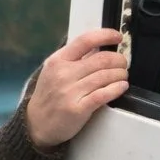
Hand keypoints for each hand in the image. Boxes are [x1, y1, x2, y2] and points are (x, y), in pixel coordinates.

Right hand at [24, 29, 127, 149]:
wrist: (36, 124)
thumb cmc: (49, 95)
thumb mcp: (54, 70)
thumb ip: (74, 58)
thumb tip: (99, 45)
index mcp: (58, 60)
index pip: (85, 40)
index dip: (106, 35)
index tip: (118, 37)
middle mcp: (64, 73)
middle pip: (101, 59)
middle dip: (119, 60)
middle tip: (123, 64)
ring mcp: (70, 92)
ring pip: (105, 76)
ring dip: (120, 74)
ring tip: (123, 76)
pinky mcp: (78, 109)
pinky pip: (104, 94)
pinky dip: (117, 88)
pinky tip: (122, 87)